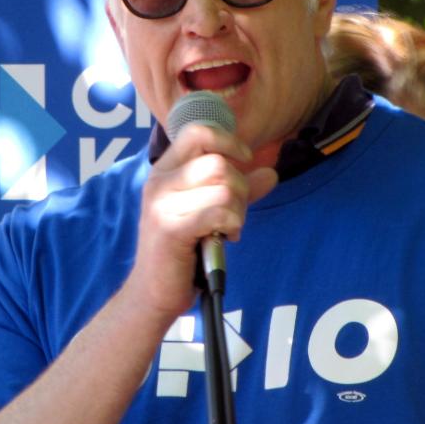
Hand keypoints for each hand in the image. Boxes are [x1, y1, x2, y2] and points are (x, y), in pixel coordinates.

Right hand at [126, 123, 277, 320]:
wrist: (154, 291)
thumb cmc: (183, 248)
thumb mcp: (212, 210)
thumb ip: (238, 190)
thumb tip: (270, 173)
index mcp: (165, 169)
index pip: (198, 132)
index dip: (228, 141)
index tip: (244, 159)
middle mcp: (159, 181)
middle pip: (218, 163)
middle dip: (240, 188)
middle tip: (235, 212)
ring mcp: (162, 203)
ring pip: (223, 187)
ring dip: (238, 210)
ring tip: (229, 227)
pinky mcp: (171, 227)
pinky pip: (219, 210)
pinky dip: (232, 223)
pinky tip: (226, 237)